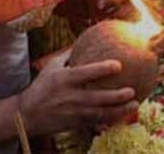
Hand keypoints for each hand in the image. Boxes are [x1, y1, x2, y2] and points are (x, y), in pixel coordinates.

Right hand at [18, 50, 137, 134]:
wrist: (28, 114)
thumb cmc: (42, 86)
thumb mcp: (51, 67)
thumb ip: (69, 55)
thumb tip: (85, 39)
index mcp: (65, 79)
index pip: (86, 73)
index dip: (103, 69)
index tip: (119, 65)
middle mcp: (70, 97)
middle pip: (98, 98)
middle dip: (117, 96)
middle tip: (132, 90)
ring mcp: (74, 113)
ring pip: (101, 113)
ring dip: (120, 110)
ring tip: (136, 103)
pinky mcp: (77, 124)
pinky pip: (98, 122)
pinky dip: (112, 119)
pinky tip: (125, 115)